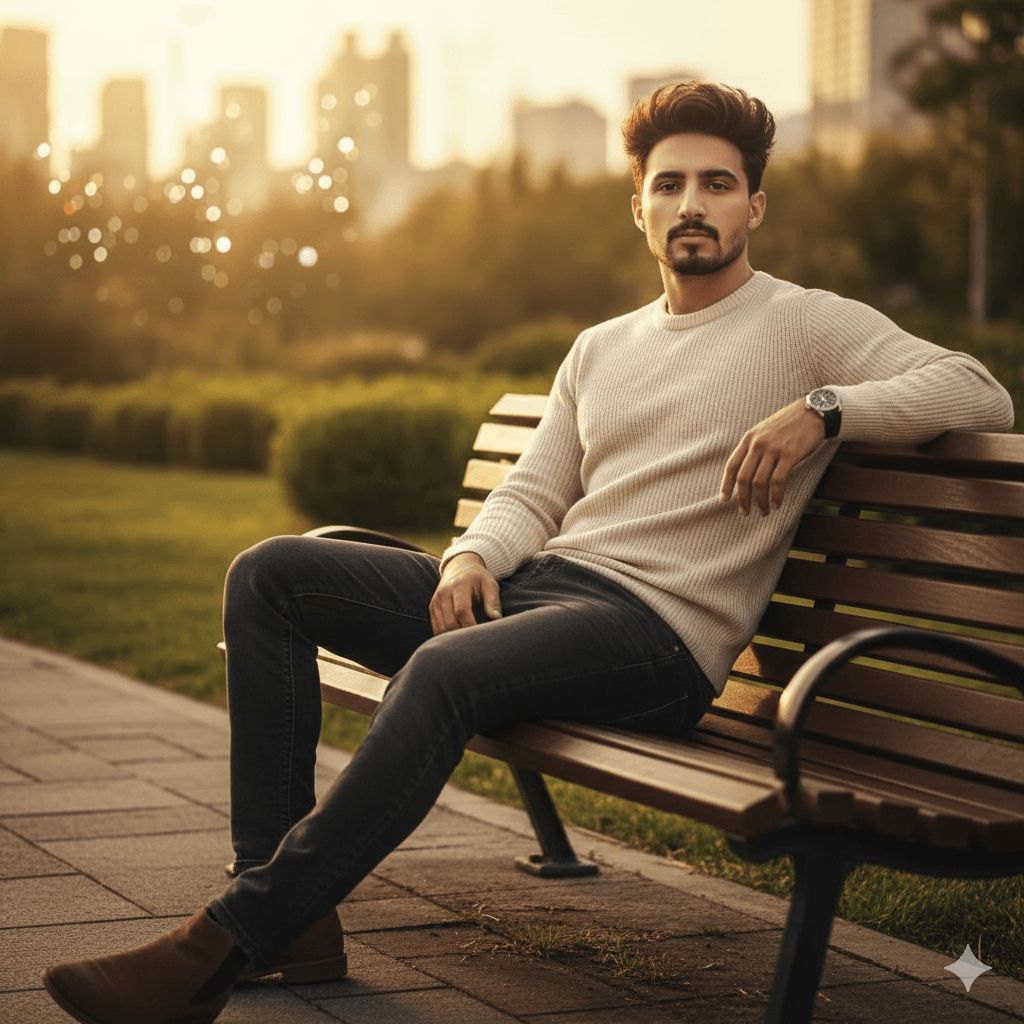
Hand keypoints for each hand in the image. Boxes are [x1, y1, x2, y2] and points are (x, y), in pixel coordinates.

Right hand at [429, 552, 502, 634]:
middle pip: (450, 622)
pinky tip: (458, 637)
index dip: (471, 626)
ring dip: (454, 638)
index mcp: (459, 586)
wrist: (459, 567)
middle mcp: (444, 593)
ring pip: (441, 628)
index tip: (481, 635)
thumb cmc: (478, 578)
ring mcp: (435, 601)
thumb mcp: (490, 584)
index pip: (462, 611)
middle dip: (463, 635)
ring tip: (468, 641)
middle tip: (477, 641)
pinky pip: (436, 628)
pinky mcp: (432, 608)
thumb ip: (493, 601)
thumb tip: (496, 619)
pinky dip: (446, 636)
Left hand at [719, 398, 825, 515]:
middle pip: (743, 478)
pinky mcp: (790, 455)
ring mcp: (774, 449)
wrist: (812, 411)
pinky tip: (777, 504)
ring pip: (760, 483)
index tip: (724, 499)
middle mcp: (758, 444)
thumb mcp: (764, 432)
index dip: (726, 484)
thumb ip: (753, 448)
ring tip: (764, 512)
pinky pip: (779, 481)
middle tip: (745, 512)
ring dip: (760, 501)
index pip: (731, 465)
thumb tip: (745, 473)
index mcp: (748, 439)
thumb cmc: (788, 425)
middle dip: (742, 499)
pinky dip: (776, 496)